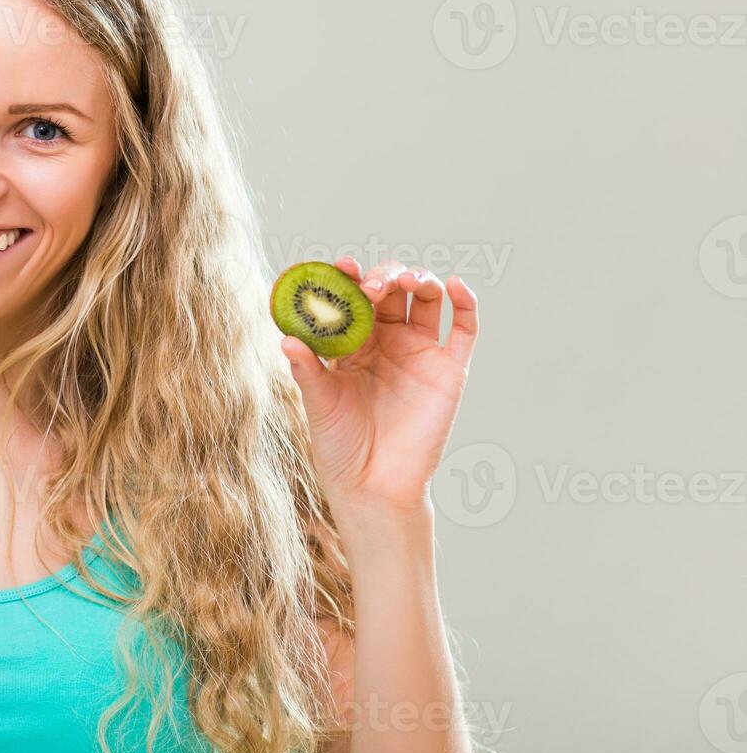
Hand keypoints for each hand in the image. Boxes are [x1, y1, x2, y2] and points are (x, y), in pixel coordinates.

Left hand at [278, 258, 478, 517]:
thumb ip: (307, 370)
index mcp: (352, 343)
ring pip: (426, 299)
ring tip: (406, 281)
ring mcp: (419, 352)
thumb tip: (287, 339)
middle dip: (383, 276)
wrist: (374, 486)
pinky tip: (454, 286)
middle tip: (371, 285)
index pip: (353, 297)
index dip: (350, 277)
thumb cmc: (339, 445)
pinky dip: (465, 302)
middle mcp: (386, 341)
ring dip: (419, 278)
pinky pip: (464, 328)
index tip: (343, 266)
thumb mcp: (319, 404)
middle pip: (391, 289)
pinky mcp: (449, 369)